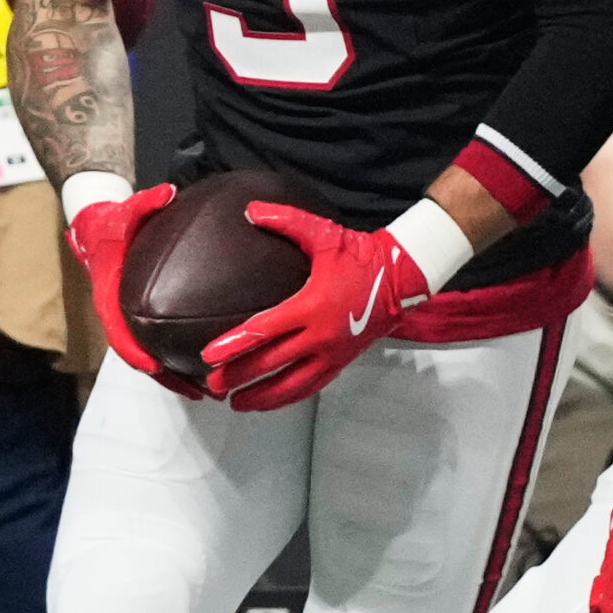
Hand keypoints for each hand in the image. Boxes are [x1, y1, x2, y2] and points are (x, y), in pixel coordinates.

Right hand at [65, 182, 202, 397]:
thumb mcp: (127, 210)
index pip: (120, 334)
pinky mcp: (141, 318)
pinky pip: (161, 342)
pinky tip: (209, 363)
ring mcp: (130, 319)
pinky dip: (180, 357)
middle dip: (167, 378)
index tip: (154, 368)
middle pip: (140, 358)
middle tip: (200, 391)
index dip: (135, 353)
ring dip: (177, 376)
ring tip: (211, 390)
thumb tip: (168, 192)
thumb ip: (146, 202)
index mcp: (110, 298)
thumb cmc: (112, 222)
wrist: (96, 229)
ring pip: (152, 357)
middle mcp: (119, 314)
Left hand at [199, 203, 429, 409]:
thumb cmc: (362, 256)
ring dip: (261, 396)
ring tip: (236, 403)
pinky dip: (286, 398)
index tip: (209, 355)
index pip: (265, 331)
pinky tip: (270, 402)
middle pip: (271, 364)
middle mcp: (321, 336)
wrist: (403, 277)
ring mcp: (332, 353)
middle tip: (212, 385)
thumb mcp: (325, 235)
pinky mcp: (341, 362)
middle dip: (238, 376)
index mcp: (313, 306)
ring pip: (290, 385)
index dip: (234, 344)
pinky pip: (310, 388)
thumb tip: (251, 210)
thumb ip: (287, 221)